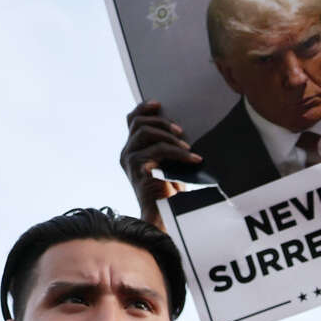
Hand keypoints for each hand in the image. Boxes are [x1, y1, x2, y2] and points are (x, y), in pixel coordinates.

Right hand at [119, 100, 200, 230]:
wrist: (164, 216)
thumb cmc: (169, 191)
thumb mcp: (168, 164)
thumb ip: (166, 147)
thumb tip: (180, 129)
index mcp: (132, 149)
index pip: (131, 120)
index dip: (143, 108)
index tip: (158, 104)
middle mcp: (126, 153)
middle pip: (138, 123)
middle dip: (162, 122)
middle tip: (181, 132)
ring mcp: (130, 161)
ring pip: (145, 133)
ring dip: (170, 137)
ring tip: (188, 148)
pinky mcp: (138, 169)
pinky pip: (159, 151)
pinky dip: (179, 153)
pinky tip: (193, 159)